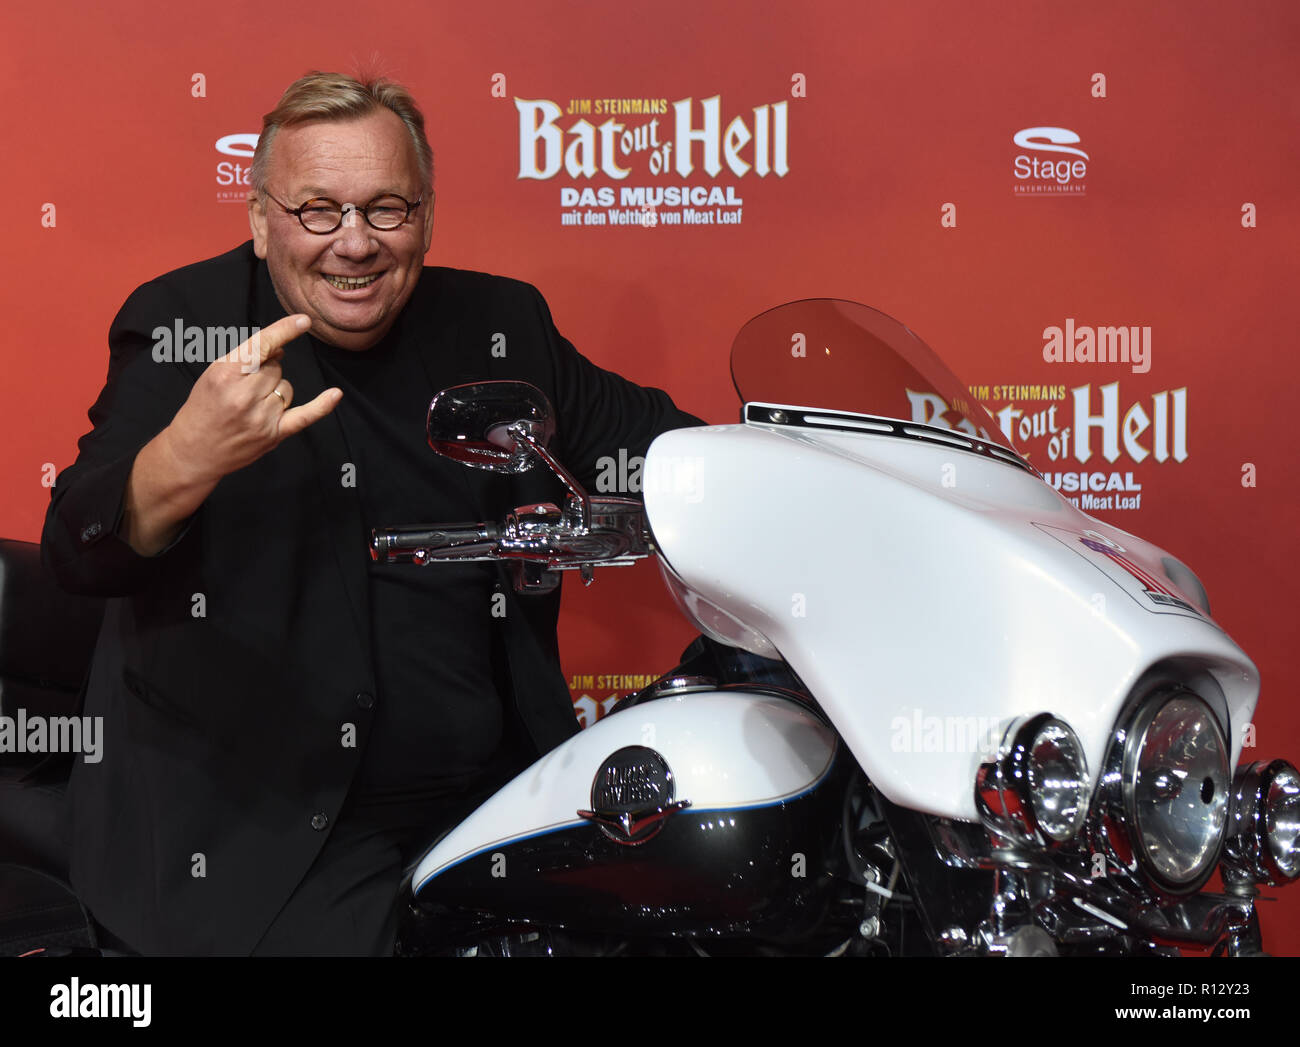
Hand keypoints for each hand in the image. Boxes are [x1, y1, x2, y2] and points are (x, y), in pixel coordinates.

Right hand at [121, 315, 340, 555]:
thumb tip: (281, 348)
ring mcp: (261, 417)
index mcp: (225, 374)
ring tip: (252, 404)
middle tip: (245, 387)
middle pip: (275, 367)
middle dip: (265, 370)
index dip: (284, 331)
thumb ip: (244, 360)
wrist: (193, 451)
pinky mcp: (274, 435)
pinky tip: (335, 394)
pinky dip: (322, 406)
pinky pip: (305, 415)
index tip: (304, 320)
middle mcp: (244, 395)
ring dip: (275, 390)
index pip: (261, 346)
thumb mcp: (213, 375)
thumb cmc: (203, 408)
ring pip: (287, 387)